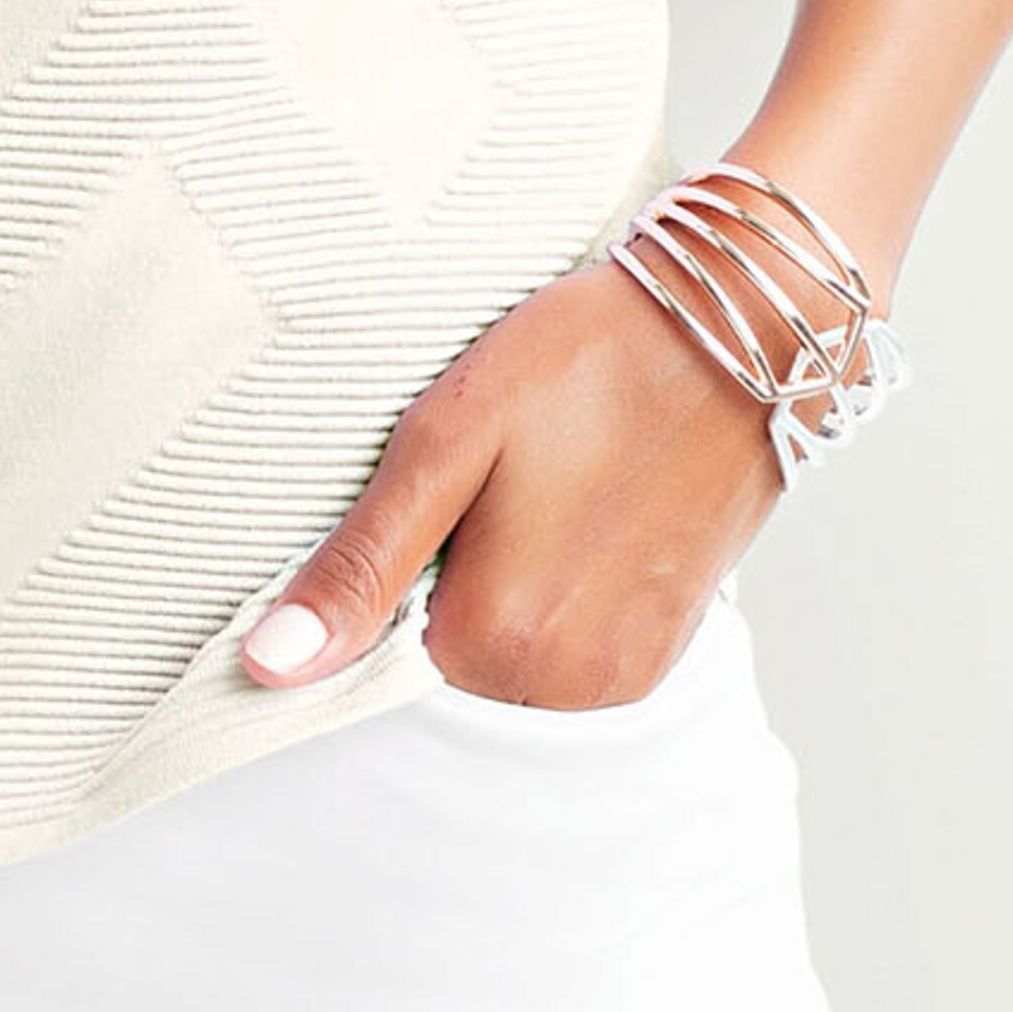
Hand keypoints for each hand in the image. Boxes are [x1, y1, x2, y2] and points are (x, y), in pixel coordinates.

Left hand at [239, 250, 780, 710]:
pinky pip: (577, 646)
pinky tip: (580, 508)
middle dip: (449, 582)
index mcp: (499, 641)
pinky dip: (563, 592)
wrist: (745, 327)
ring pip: (515, 656)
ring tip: (543, 488)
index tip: (425, 501)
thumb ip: (358, 565)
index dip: (386, 572)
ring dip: (509, 588)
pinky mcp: (670, 645)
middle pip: (452, 660)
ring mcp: (630, 672)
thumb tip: (266, 667)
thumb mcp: (449, 438)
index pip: (381, 653)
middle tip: (490, 480)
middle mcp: (570, 684)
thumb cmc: (591, 357)